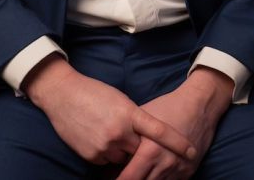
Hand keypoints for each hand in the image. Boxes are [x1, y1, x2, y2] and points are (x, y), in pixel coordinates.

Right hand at [22, 55, 198, 166]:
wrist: (61, 95)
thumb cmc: (93, 93)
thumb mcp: (120, 100)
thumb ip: (134, 118)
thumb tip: (147, 136)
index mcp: (129, 113)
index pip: (160, 131)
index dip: (178, 142)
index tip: (192, 150)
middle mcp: (119, 132)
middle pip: (143, 151)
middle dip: (143, 149)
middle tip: (138, 141)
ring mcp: (104, 146)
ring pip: (125, 159)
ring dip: (123, 151)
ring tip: (109, 132)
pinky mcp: (91, 155)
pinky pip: (108, 161)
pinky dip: (107, 153)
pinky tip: (97, 137)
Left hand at [116, 68, 233, 179]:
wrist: (199, 105)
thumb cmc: (167, 108)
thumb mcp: (142, 118)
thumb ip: (127, 138)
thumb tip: (112, 151)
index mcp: (150, 151)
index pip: (128, 178)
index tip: (109, 178)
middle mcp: (165, 164)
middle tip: (119, 177)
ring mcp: (178, 170)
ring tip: (137, 173)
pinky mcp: (187, 172)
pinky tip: (152, 174)